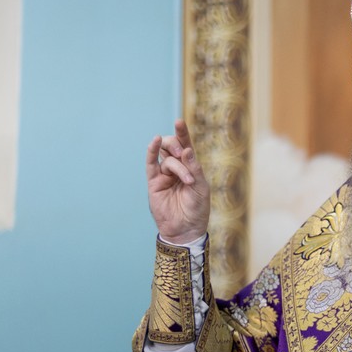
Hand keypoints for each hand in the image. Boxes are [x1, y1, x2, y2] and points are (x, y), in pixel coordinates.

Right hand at [146, 120, 209, 243]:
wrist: (186, 229)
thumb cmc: (197, 209)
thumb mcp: (201, 188)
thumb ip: (194, 169)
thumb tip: (187, 149)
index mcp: (190, 167)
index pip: (186, 145)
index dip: (182, 133)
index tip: (179, 122)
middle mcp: (176, 168)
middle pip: (173, 147)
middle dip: (178, 147)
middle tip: (185, 156)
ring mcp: (164, 175)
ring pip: (166, 158)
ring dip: (176, 163)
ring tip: (186, 179)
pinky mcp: (154, 183)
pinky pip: (151, 165)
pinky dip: (151, 152)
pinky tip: (155, 141)